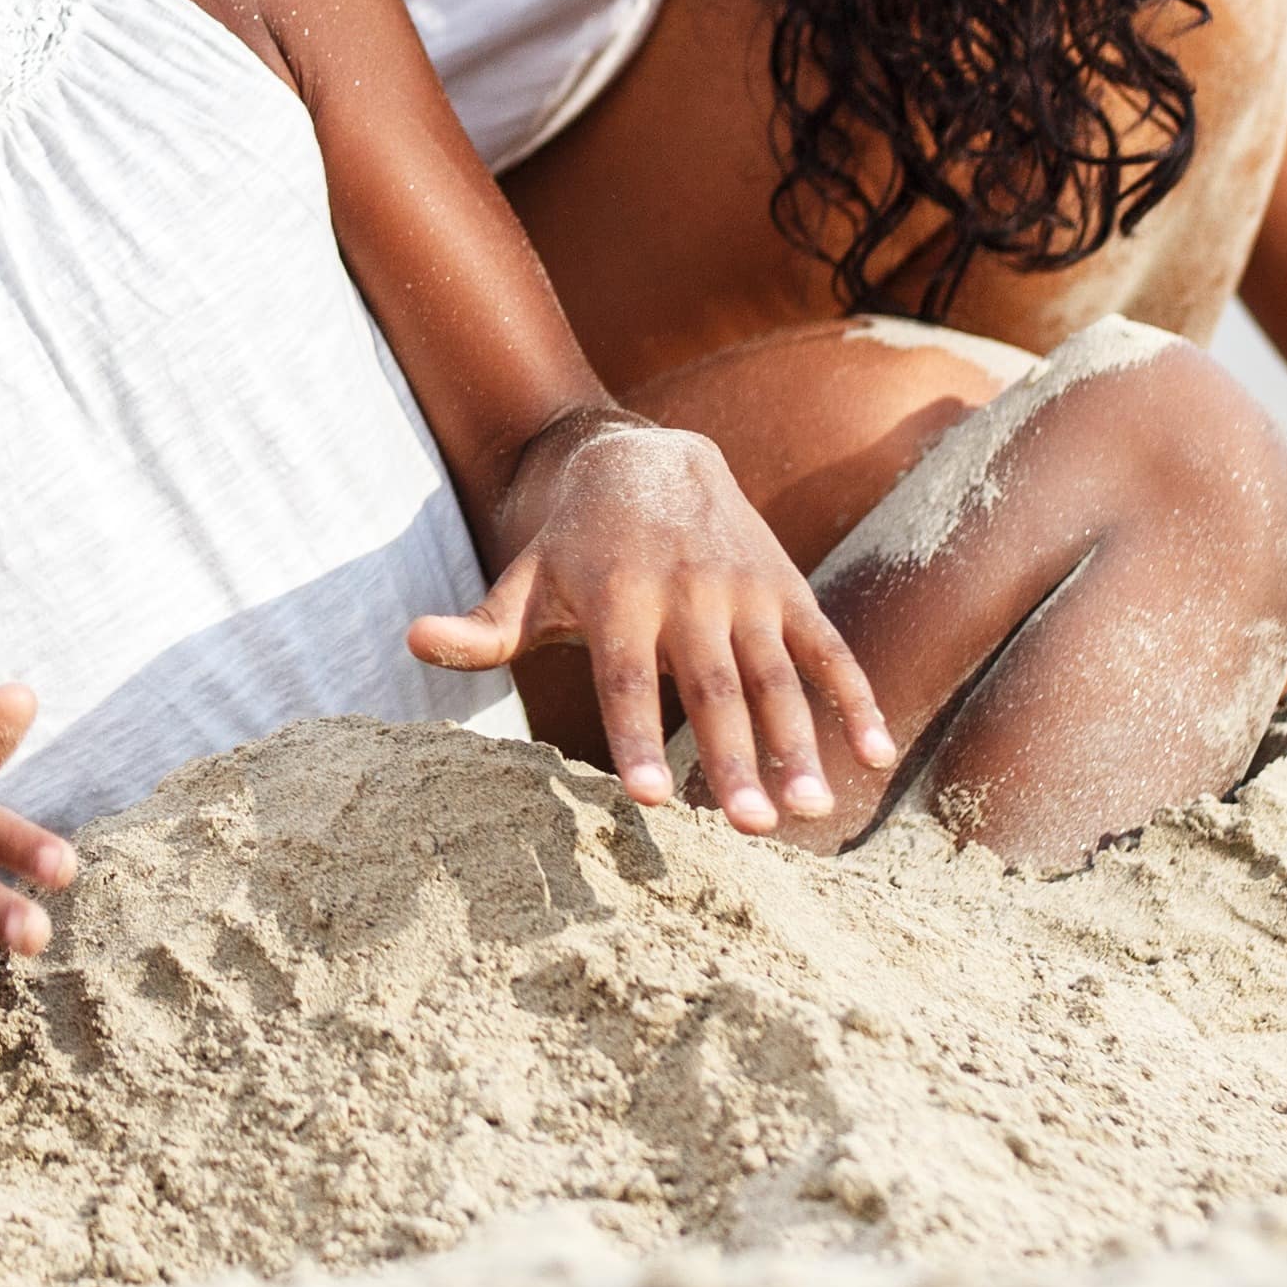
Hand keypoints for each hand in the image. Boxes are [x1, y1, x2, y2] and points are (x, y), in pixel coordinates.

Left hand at [409, 409, 895, 829]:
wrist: (650, 455)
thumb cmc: (576, 542)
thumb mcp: (526, 578)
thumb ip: (480, 626)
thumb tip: (411, 642)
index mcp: (616, 598)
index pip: (624, 680)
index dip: (634, 739)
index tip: (650, 800)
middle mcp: (686, 593)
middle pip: (711, 688)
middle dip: (735, 758)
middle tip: (756, 831)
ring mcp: (744, 591)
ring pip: (776, 676)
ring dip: (800, 744)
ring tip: (812, 813)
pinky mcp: (788, 589)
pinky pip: (827, 649)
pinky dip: (856, 698)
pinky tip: (876, 755)